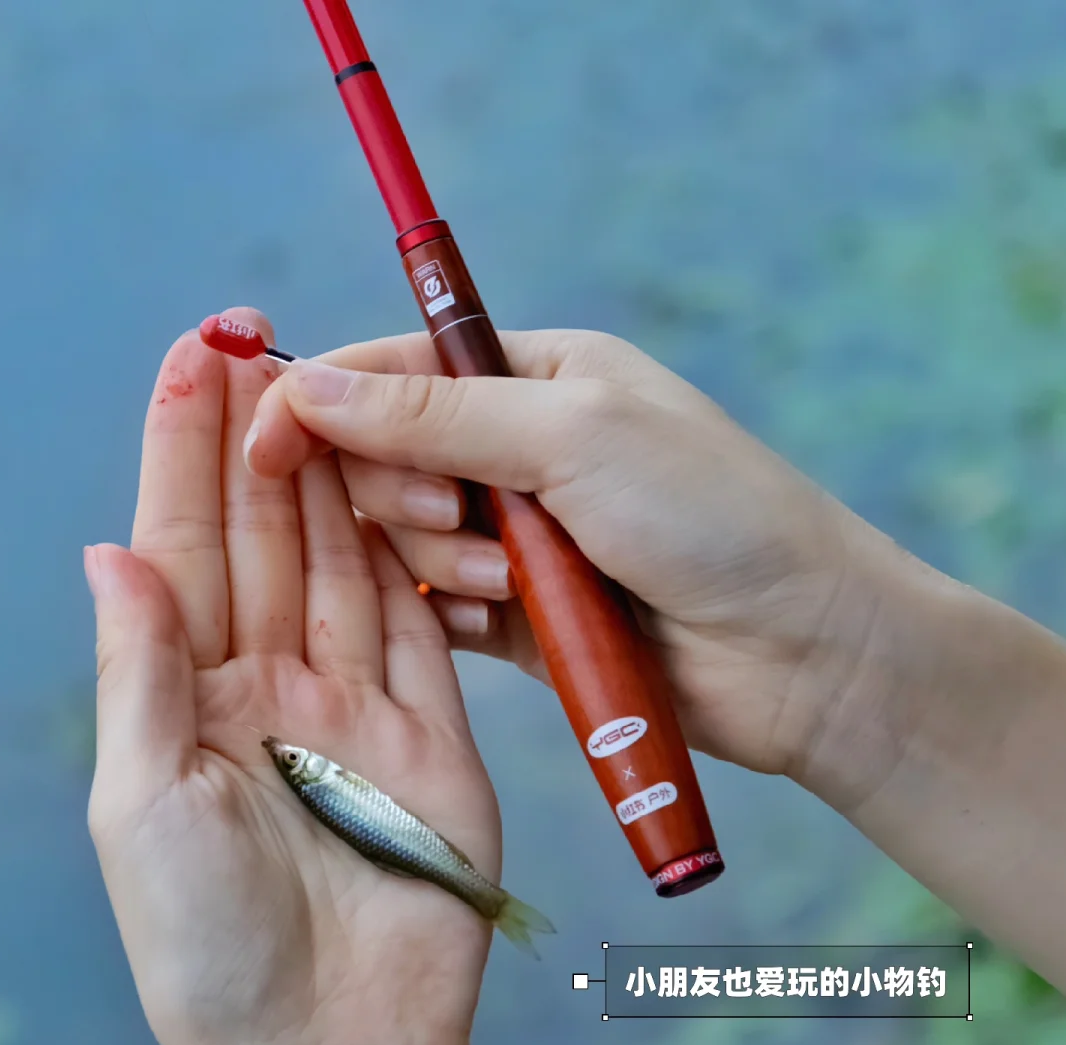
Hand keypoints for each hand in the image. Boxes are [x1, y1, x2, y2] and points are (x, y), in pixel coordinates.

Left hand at [87, 310, 508, 1044]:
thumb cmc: (210, 950)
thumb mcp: (145, 806)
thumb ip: (142, 675)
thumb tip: (110, 549)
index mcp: (188, 702)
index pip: (183, 547)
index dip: (184, 449)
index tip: (196, 350)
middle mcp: (269, 693)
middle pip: (265, 538)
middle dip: (264, 436)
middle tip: (268, 332)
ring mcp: (357, 712)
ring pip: (346, 566)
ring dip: (341, 476)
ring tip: (342, 383)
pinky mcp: (436, 740)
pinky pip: (424, 628)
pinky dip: (416, 554)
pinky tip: (409, 481)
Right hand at [242, 328, 872, 786]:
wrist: (800, 651)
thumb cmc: (712, 516)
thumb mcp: (573, 435)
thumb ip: (436, 415)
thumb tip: (306, 383)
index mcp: (540, 377)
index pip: (396, 371)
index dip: (322, 399)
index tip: (265, 440)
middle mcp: (523, 451)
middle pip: (386, 457)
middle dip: (405, 488)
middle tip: (462, 513)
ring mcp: (520, 539)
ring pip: (407, 540)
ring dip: (442, 558)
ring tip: (515, 580)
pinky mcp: (521, 620)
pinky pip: (439, 611)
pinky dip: (451, 614)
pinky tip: (499, 620)